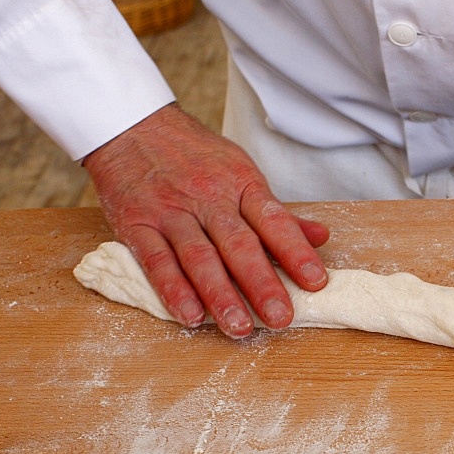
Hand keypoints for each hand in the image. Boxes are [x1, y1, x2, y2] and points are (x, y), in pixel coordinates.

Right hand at [83, 104, 329, 337]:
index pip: (274, 222)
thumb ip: (278, 213)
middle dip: (262, 284)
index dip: (296, 253)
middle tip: (281, 318)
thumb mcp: (242, 172)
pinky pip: (156, 261)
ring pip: (199, 257)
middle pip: (239, 245)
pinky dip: (174, 290)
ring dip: (220, 295)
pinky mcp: (136, 224)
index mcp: (241, 184)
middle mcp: (208, 199)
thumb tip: (321, 237)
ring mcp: (171, 212)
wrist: (132, 126)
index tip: (316, 282)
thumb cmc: (195, 155)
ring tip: (239, 327)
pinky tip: (190, 316)